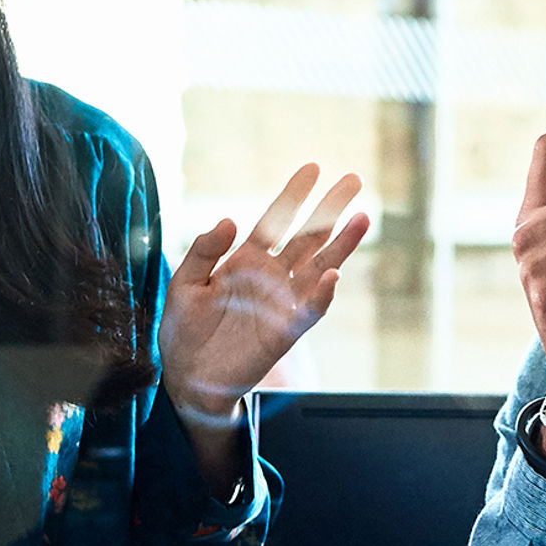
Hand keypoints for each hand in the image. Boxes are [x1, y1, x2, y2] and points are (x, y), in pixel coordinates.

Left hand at [166, 166, 372, 415]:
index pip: (276, 221)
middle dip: (331, 210)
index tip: (313, 168)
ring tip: (362, 219)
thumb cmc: (183, 330)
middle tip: (354, 181)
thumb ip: (204, 251)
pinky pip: (310, 310)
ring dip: (341, 245)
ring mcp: (282, 303)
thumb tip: (230, 220)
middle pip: (308, 237)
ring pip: (320, 267)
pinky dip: (323, 295)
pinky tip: (335, 275)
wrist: (187, 377)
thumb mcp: (184, 283)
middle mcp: (271, 277)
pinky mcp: (285, 332)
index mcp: (246, 260)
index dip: (294, 195)